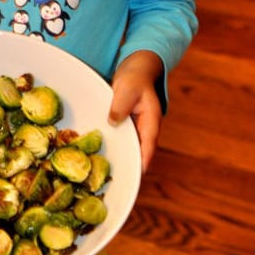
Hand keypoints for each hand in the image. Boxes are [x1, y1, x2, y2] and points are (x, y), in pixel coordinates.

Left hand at [108, 50, 163, 172]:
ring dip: (122, 158)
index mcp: (151, 121)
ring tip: (108, 176)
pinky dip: (116, 147)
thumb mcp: (127, 88)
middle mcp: (146, 129)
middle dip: (130, 167)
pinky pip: (123, 140)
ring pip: (130, 148)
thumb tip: (113, 122)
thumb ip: (120, 106)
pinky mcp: (127, 126)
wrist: (136, 69)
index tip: (135, 178)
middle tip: (117, 184)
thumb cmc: (134, 77)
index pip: (148, 146)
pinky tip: (102, 155)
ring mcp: (137, 129)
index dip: (142, 162)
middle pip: (140, 152)